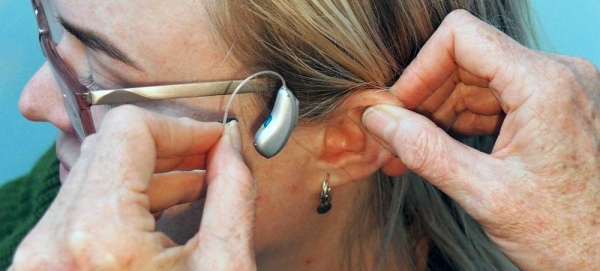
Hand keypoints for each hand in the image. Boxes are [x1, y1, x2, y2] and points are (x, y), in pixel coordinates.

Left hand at [10, 106, 256, 269]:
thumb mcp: (227, 266)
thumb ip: (233, 192)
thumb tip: (231, 145)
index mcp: (99, 239)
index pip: (130, 130)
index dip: (182, 127)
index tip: (213, 139)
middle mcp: (54, 244)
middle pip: (108, 147)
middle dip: (168, 147)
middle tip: (210, 157)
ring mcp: (41, 257)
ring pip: (92, 175)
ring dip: (149, 173)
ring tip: (196, 186)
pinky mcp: (44, 265)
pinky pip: (82, 207)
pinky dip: (126, 199)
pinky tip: (164, 211)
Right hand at [362, 10, 599, 269]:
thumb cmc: (568, 236)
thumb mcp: (485, 194)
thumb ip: (424, 150)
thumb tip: (379, 119)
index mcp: (544, 85)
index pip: (460, 37)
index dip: (419, 69)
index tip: (397, 107)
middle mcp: (557, 75)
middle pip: (466, 59)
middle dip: (425, 98)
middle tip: (395, 138)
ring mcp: (558, 90)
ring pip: (477, 78)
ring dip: (439, 113)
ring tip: (411, 153)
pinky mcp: (554, 108)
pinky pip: (495, 97)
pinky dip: (463, 121)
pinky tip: (441, 150)